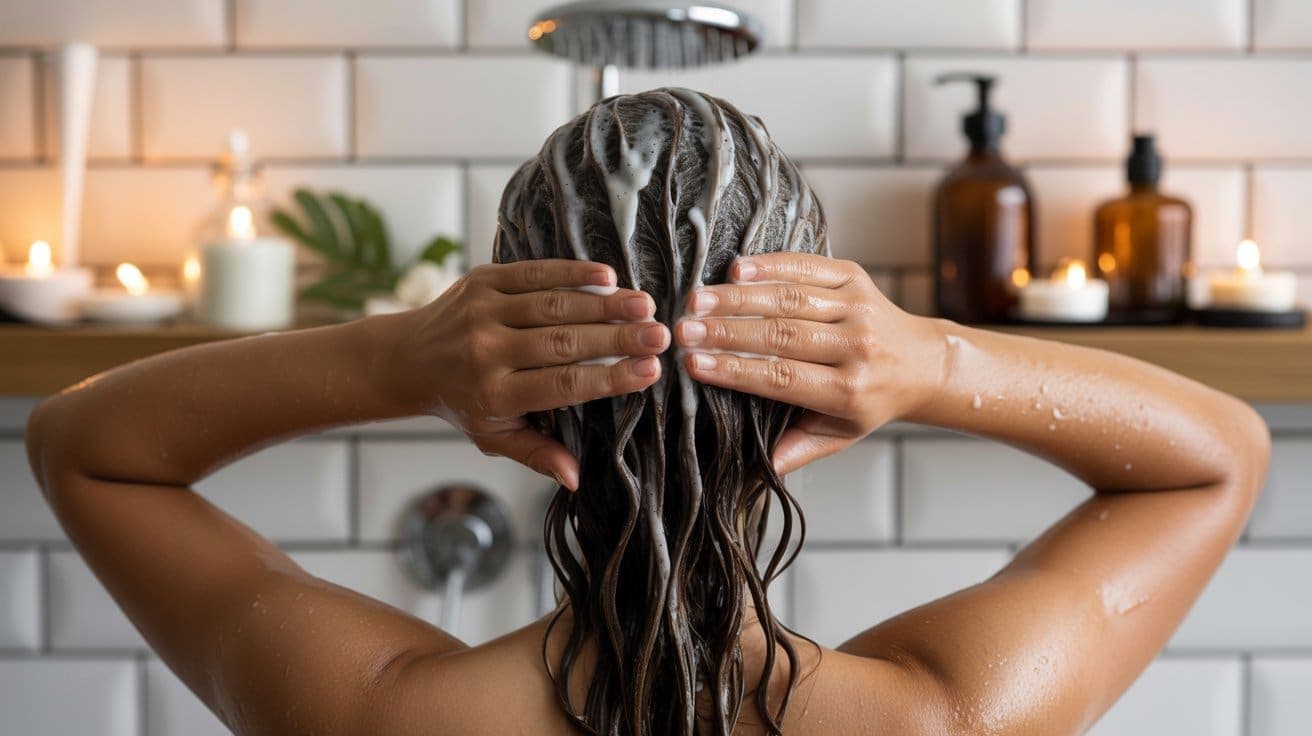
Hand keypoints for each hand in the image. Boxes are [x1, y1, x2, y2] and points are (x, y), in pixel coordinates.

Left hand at [392, 259, 669, 488]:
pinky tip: (607, 276)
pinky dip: (572, 272)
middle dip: (617, 338)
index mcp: (494, 395)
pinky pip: (534, 272)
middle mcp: (486, 351)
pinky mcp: (482, 280)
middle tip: (661, 336)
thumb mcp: (494, 437)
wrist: (407, 358)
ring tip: (645, 306)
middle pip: (564, 342)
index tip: (650, 372)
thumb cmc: (462, 402)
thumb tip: (576, 479)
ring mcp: (483, 311)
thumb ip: (537, 455)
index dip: (609, 378)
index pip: (563, 386)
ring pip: (554, 305)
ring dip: (604, 303)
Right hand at [674, 253, 942, 474]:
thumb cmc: (871, 402)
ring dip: (739, 297)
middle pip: (782, 334)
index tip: (694, 364)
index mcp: (848, 390)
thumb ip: (797, 448)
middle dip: (727, 331)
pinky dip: (771, 265)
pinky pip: (808, 267)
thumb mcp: (839, 434)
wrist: (924, 362)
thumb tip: (752, 473)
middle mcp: (856, 346)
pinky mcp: (856, 277)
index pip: (782, 377)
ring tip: (696, 299)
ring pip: (790, 298)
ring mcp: (858, 307)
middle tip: (682, 329)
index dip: (736, 370)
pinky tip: (736, 267)